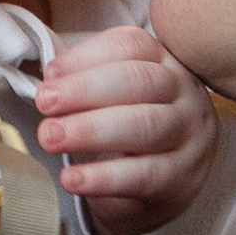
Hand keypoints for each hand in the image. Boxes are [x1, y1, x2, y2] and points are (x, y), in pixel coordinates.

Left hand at [34, 26, 218, 234]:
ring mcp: (191, 137)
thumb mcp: (115, 100)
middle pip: (138, 80)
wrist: (164, 188)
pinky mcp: (183, 179)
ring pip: (144, 126)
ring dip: (89, 131)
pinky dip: (102, 177)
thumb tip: (50, 80)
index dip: (86, 56)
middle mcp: (185, 94)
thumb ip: (85, 84)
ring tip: (50, 137)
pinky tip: (72, 178)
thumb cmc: (130, 135)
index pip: (131, 45)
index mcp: (165, 64)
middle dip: (84, 89)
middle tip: (45, 103)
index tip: (50, 74)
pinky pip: (143, 175)